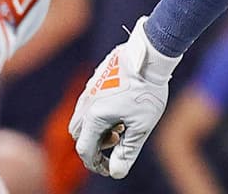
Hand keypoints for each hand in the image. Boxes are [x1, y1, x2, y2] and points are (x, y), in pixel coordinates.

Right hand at [69, 17, 181, 177]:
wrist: (149, 55)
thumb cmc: (146, 90)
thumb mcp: (141, 126)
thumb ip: (127, 151)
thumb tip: (116, 172)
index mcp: (94, 117)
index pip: (85, 150)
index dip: (96, 164)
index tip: (111, 168)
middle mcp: (86, 103)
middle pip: (78, 134)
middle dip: (94, 144)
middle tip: (116, 141)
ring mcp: (89, 89)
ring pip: (82, 117)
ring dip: (96, 128)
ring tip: (121, 124)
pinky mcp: (95, 79)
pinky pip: (89, 102)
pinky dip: (99, 113)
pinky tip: (121, 107)